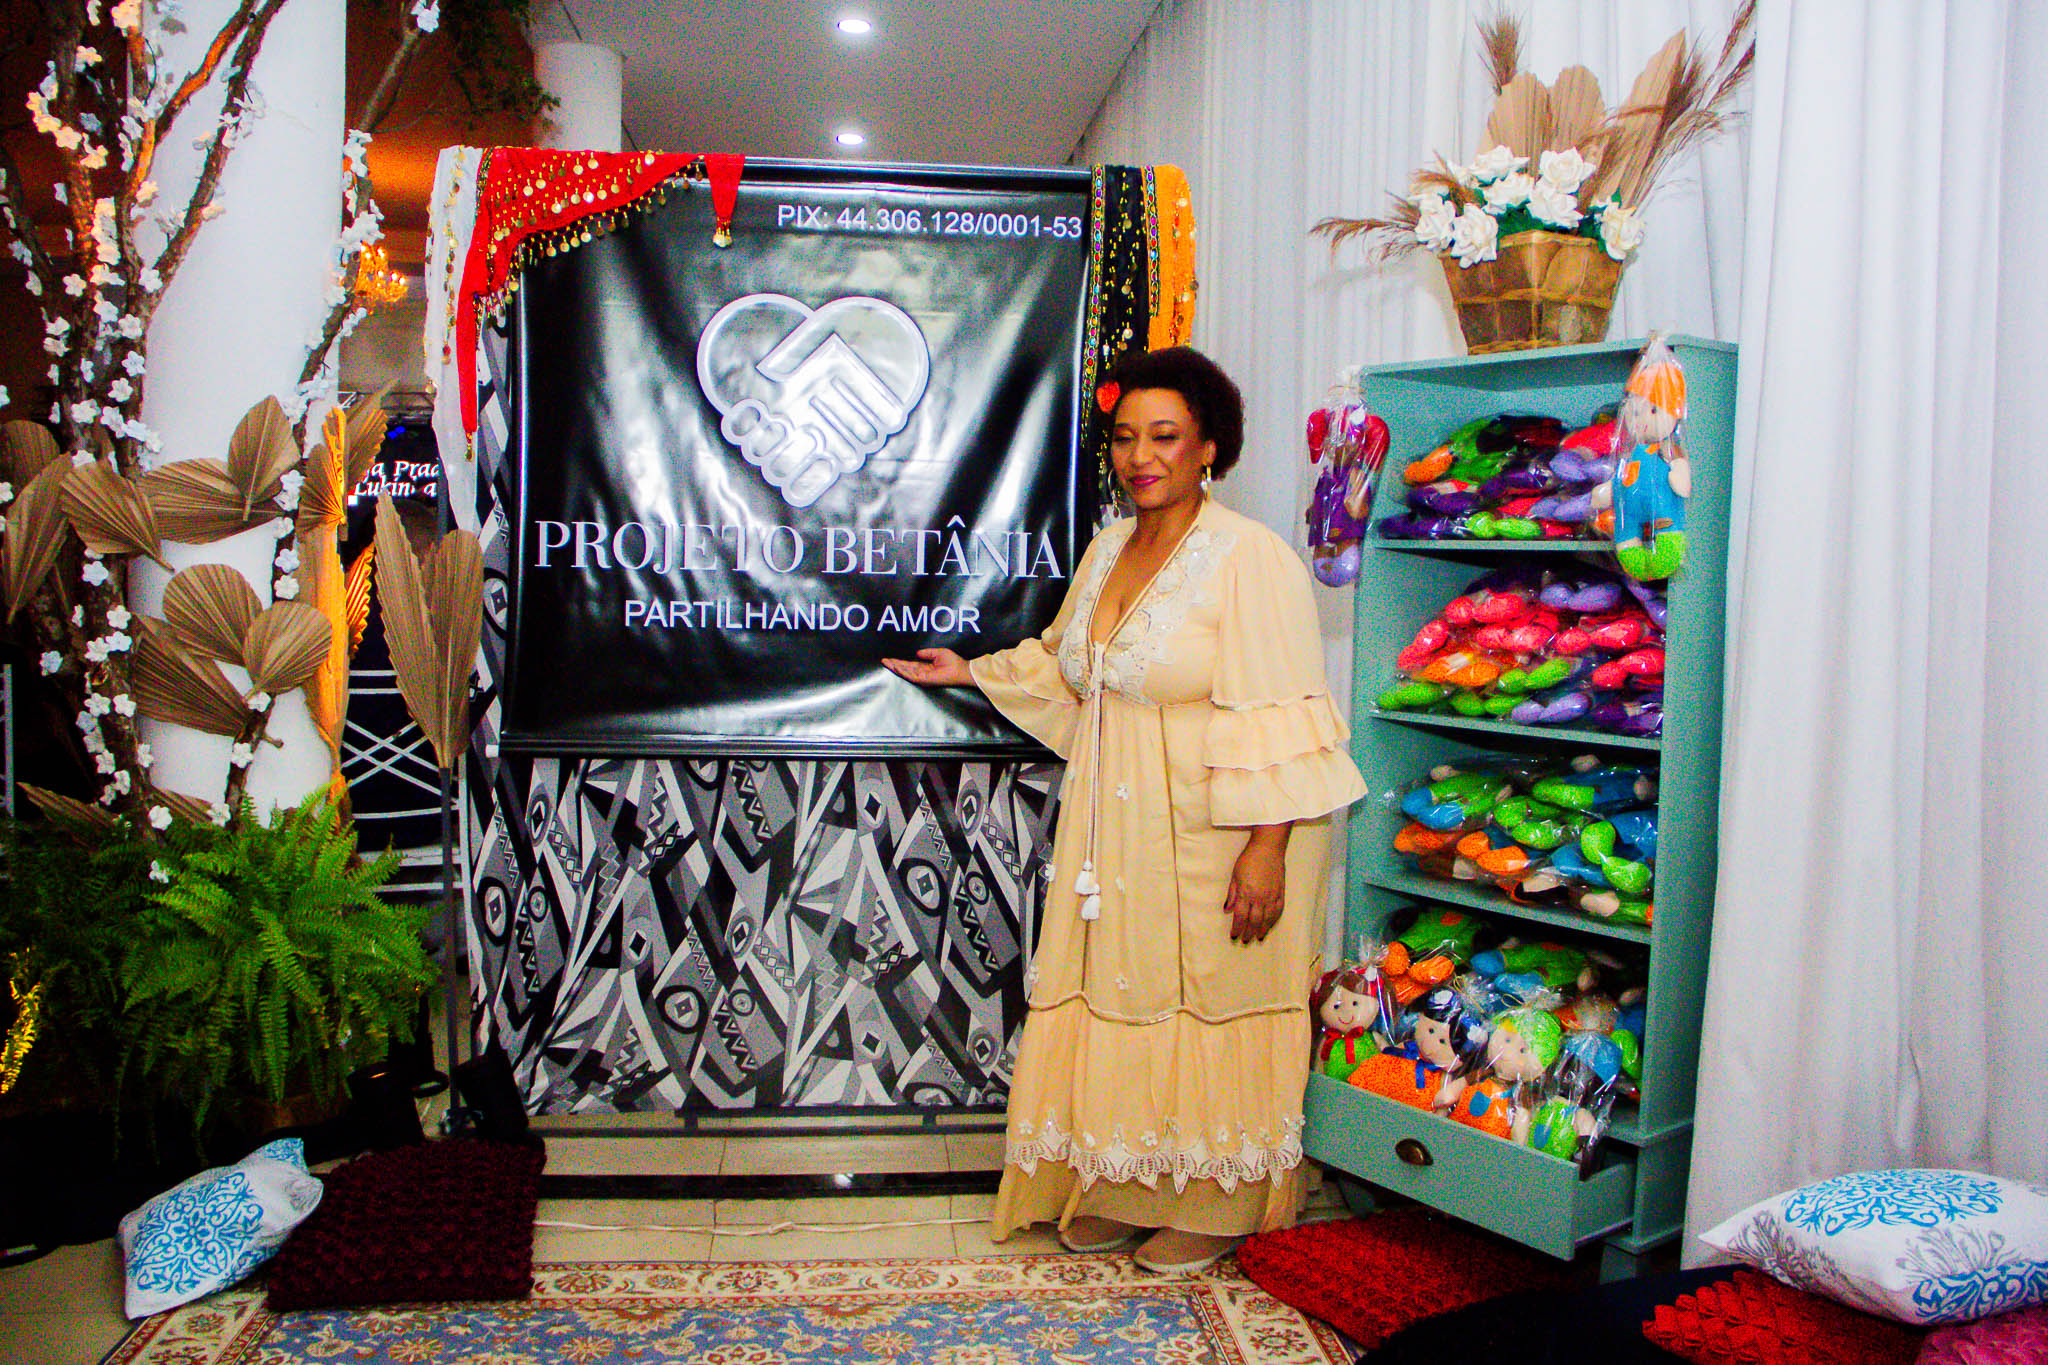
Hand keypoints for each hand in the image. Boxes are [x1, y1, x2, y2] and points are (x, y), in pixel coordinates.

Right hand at [882, 647, 971, 687]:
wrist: (960, 669)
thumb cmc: (953, 661)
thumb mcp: (938, 653)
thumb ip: (927, 653)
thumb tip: (917, 653)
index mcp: (924, 667)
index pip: (909, 665)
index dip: (899, 662)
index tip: (890, 658)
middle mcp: (922, 673)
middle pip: (905, 669)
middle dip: (894, 664)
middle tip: (883, 660)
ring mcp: (923, 677)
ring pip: (906, 672)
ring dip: (896, 667)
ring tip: (887, 663)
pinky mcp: (925, 679)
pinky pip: (911, 675)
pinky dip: (903, 671)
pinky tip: (896, 667)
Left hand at [1225, 827, 1289, 942]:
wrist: (1268, 848)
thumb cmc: (1249, 859)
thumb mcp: (1235, 875)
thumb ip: (1232, 894)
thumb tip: (1227, 910)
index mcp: (1246, 893)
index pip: (1240, 916)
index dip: (1237, 928)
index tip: (1234, 935)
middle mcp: (1259, 897)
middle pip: (1254, 921)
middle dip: (1249, 932)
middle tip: (1245, 940)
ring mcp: (1272, 896)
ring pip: (1267, 919)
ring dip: (1262, 929)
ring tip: (1258, 937)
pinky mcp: (1281, 892)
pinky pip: (1278, 911)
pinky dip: (1274, 920)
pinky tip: (1270, 924)